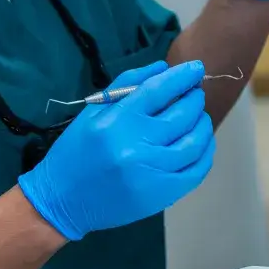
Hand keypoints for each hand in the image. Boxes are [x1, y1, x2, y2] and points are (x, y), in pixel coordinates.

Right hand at [17, 61, 214, 240]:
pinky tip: (202, 143)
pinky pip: (195, 171)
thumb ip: (127, 85)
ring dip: (203, 124)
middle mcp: (136, 146)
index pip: (158, 90)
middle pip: (182, 115)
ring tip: (199, 117)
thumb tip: (163, 68)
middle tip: (195, 93)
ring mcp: (151, 173)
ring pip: (194, 143)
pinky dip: (205, 153)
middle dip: (194, 99)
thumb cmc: (76, 152)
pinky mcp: (160, 195)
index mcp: (116, 122)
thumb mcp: (92, 111)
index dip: (182, 77)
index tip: (196, 68)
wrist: (62, 201)